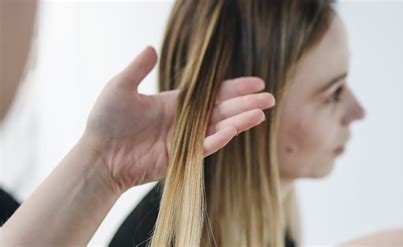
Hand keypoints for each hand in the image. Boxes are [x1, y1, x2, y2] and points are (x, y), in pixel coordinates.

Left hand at [81, 46, 274, 191]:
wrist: (98, 156)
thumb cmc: (106, 122)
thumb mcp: (120, 87)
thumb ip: (138, 69)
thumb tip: (152, 47)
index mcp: (177, 103)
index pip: (213, 93)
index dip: (235, 87)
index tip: (257, 81)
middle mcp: (186, 121)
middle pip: (223, 110)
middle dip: (247, 103)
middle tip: (270, 98)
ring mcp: (185, 140)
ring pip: (219, 128)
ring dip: (240, 121)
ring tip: (261, 113)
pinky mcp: (181, 158)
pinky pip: (204, 148)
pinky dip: (219, 139)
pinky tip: (233, 129)